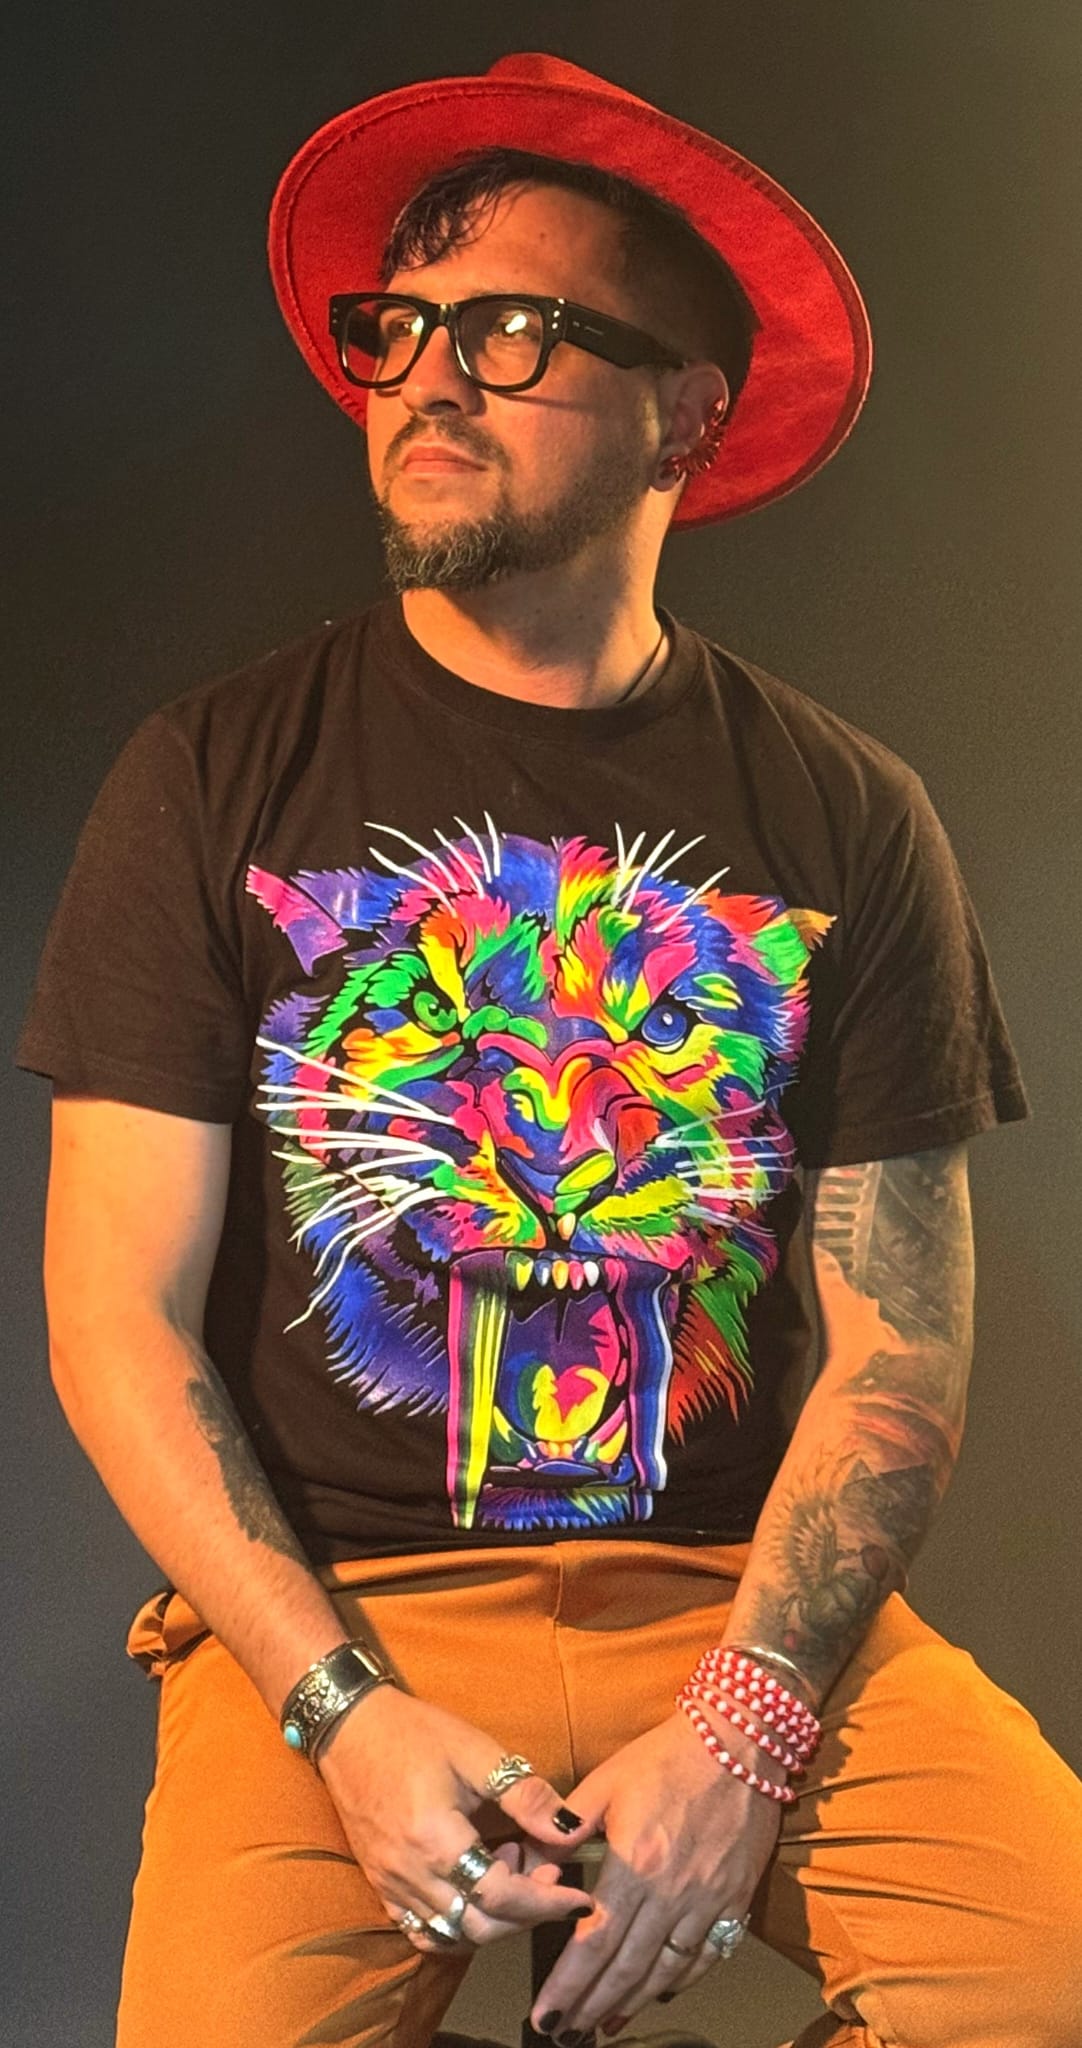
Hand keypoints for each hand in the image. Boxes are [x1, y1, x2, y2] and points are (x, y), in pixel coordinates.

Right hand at [315, 1682, 597, 1947]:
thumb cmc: (414, 1732)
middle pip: (480, 1927)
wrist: (349, 1727)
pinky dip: (457, 1926)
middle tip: (549, 1877)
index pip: (501, 1897)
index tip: (579, 1898)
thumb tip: (571, 1830)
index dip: (546, 1903)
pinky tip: (475, 1893)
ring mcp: (390, 1885)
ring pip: (452, 1935)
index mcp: (436, 1840)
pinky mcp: (380, 1885)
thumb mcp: (476, 1752)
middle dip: (525, 1914)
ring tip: (511, 1872)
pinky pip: (422, 1931)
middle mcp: (410, 1874)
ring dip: (493, 1920)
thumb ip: (525, 1795)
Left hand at [527, 1708, 784, 2036]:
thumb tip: (530, 1861)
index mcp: (635, 1864)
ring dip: (632, 2003)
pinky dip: (680, 1982)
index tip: (545, 2014)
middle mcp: (672, 1893)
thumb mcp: (606, 1780)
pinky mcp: (735, 1900)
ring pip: (665, 1972)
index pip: (593, 1942)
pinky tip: (659, 1993)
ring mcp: (708, 1902)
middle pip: (626, 1968)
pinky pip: (706, 1957)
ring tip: (604, 2024)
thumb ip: (565, 1826)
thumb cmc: (667, 1756)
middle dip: (592, 2006)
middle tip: (566, 2033)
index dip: (567, 1985)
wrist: (739, 1742)